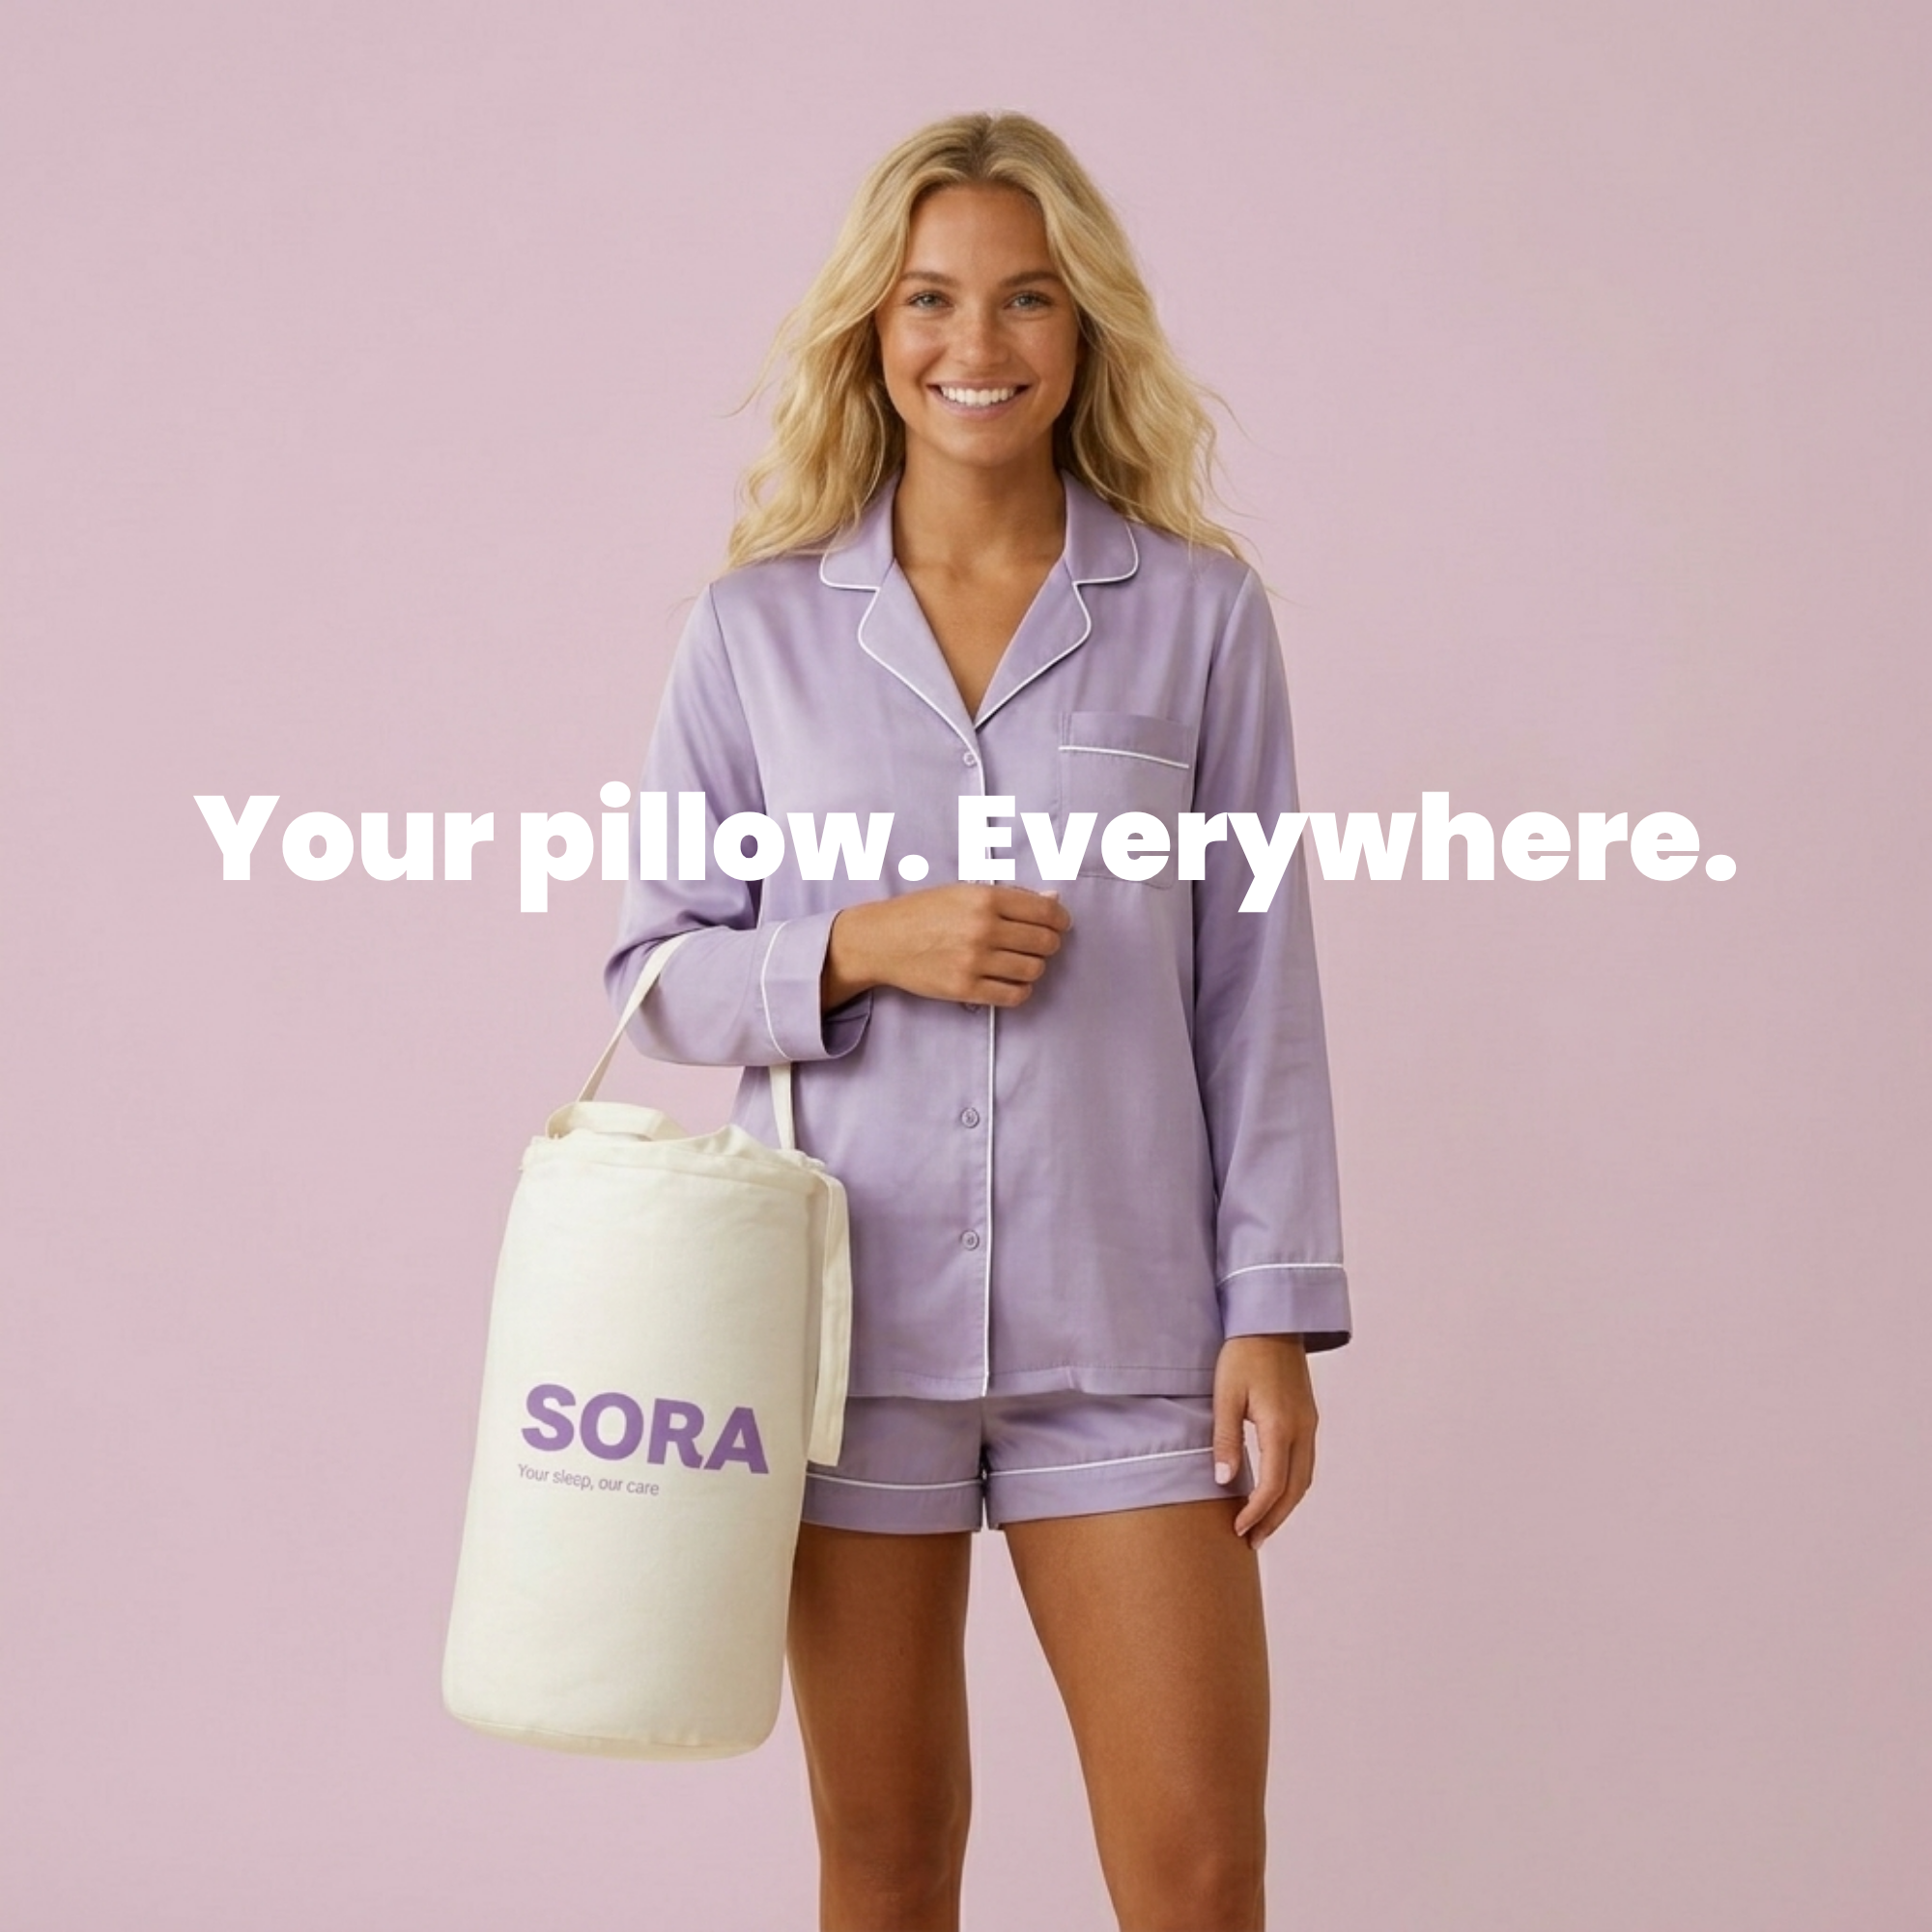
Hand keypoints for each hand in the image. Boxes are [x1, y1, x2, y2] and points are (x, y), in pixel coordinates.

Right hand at [822, 885, 1071, 1008]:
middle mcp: (983, 929)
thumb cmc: (924, 912)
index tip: (1060, 924)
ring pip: (1033, 970)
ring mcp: (974, 961)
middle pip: (1044, 942)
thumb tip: (1053, 900)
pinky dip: (1021, 990)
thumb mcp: (964, 892)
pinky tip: (1010, 981)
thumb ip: (1010, 896)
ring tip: (1021, 962)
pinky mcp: (966, 989)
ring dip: (1034, 967)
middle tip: (1040, 944)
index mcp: (985, 898)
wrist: (883, 940)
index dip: (1061, 919)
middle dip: (1049, 943)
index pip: (1046, 911)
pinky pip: (1015, 995)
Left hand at [1212, 1334, 1317, 1548]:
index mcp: (1281, 1425)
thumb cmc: (1243, 1353)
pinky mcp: (1308, 1417)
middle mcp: (1302, 1429)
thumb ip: (1226, 1439)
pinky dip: (1291, 1485)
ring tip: (1262, 1525)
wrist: (1271, 1319)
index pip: (1274, 1485)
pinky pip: (1305, 1462)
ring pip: (1304, 1479)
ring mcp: (1309, 1423)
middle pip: (1295, 1489)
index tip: (1238, 1529)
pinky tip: (1275, 1492)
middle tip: (1252, 1541)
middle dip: (1274, 1519)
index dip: (1257, 1512)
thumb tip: (1224, 1481)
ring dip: (1285, 1506)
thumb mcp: (1225, 1395)